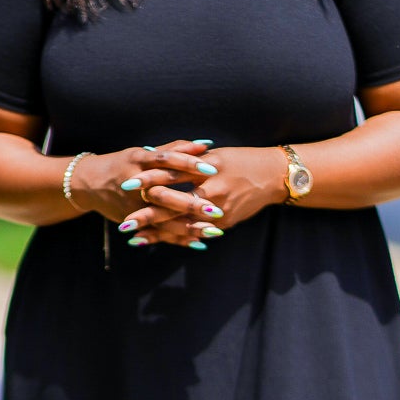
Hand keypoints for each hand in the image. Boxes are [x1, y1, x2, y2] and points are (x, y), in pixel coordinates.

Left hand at [114, 144, 287, 246]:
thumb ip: (189, 160)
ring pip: (183, 225)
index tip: (126, 184)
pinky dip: (178, 239)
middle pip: (173, 205)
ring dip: (158, 234)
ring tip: (135, 239)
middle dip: (147, 215)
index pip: (171, 174)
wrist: (274, 177)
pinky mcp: (224, 223)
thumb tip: (159, 159)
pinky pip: (197, 234)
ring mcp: (218, 210)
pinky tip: (161, 243)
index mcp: (206, 169)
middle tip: (124, 223)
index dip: (148, 179)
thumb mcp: (216, 156)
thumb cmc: (243, 161)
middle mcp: (211, 191)